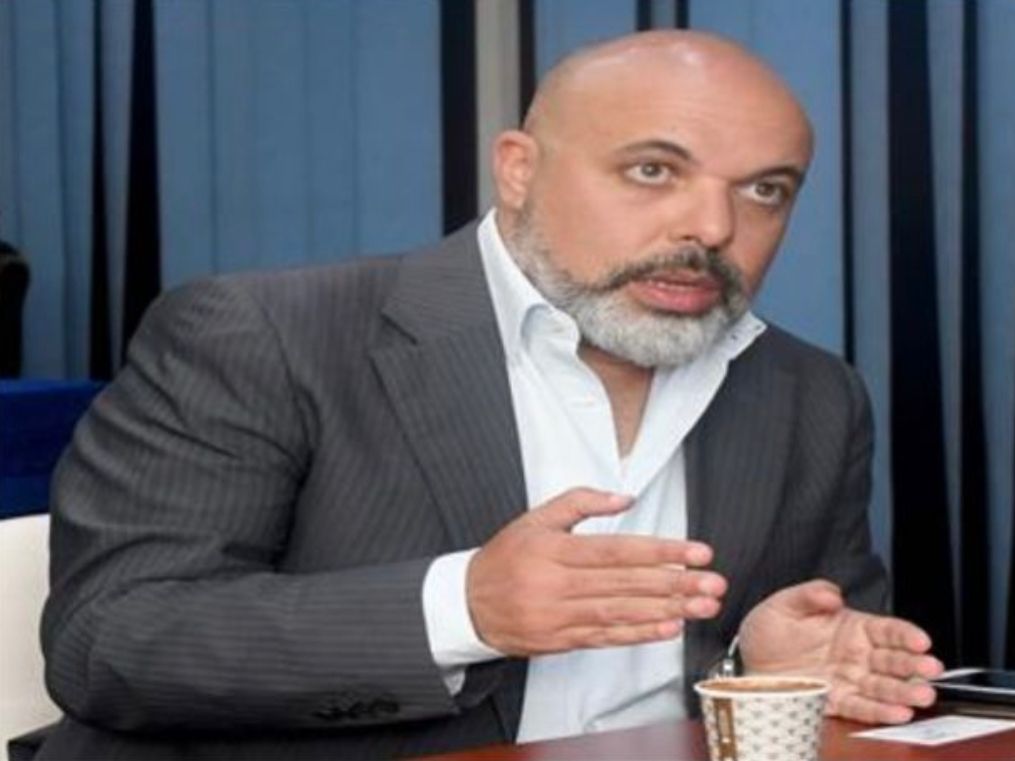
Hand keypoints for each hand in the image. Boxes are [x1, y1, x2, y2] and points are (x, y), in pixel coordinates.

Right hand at [467, 487, 726, 655]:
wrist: (467, 604)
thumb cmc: (505, 557)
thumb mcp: (535, 518)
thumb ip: (579, 502)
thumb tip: (624, 497)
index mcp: (554, 550)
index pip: (618, 550)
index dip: (661, 552)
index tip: (697, 552)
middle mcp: (559, 584)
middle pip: (626, 583)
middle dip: (676, 583)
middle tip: (713, 583)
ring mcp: (560, 616)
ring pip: (621, 612)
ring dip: (667, 610)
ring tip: (702, 606)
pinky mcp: (561, 641)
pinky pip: (605, 637)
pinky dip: (639, 634)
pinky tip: (668, 629)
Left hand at [738, 579, 943, 723]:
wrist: (748, 659)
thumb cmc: (770, 629)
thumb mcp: (784, 603)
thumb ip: (809, 594)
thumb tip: (832, 594)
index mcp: (852, 627)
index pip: (887, 630)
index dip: (906, 635)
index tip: (921, 640)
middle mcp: (857, 655)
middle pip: (893, 660)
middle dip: (914, 665)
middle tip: (931, 668)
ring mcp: (849, 680)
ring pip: (883, 686)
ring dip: (904, 691)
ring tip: (922, 695)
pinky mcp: (835, 701)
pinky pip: (861, 707)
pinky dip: (879, 711)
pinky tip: (898, 712)